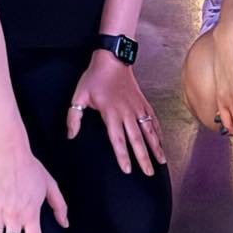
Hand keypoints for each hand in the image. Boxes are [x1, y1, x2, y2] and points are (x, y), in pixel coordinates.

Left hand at [67, 51, 166, 175]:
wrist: (112, 58)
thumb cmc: (94, 77)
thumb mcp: (79, 96)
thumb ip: (74, 117)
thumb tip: (71, 136)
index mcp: (111, 113)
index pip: (118, 139)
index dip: (123, 156)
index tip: (128, 170)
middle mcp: (127, 112)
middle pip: (137, 139)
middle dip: (144, 158)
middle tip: (149, 173)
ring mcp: (137, 107)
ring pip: (149, 131)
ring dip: (156, 147)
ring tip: (161, 161)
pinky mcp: (143, 102)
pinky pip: (153, 120)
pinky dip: (158, 132)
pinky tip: (161, 141)